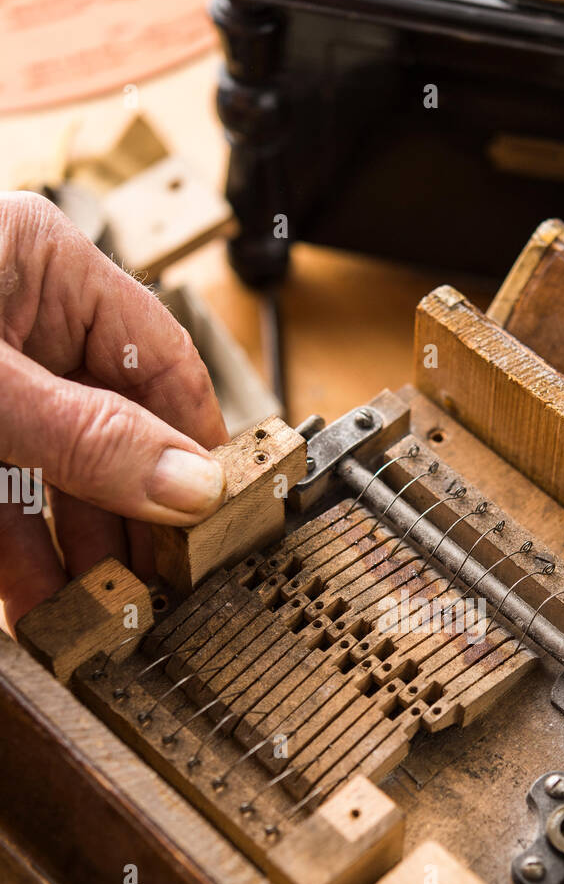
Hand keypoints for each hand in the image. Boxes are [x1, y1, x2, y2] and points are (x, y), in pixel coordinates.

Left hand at [0, 191, 228, 631]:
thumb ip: (85, 437)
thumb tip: (192, 487)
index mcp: (44, 267)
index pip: (162, 361)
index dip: (197, 443)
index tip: (223, 517)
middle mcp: (19, 321)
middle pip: (113, 431)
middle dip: (132, 519)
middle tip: (162, 590)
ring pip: (53, 474)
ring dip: (72, 552)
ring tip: (98, 615)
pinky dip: (16, 551)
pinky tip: (35, 603)